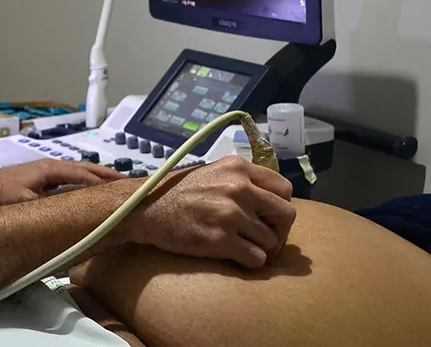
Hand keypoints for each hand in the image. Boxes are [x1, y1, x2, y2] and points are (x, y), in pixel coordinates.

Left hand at [0, 159, 124, 203]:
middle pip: (86, 168)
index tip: (122, 189)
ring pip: (80, 171)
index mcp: (50, 169)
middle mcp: (52, 166)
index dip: (102, 182)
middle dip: (107, 174)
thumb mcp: (25, 202)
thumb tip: (71, 211)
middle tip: (129, 181)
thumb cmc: (1, 192)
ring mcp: (49, 170)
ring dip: (99, 176)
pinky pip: (72, 175)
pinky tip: (93, 186)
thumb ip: (48, 206)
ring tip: (117, 182)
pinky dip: (87, 179)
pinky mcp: (44, 176)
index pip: (83, 175)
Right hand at [132, 155, 295, 268]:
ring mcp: (230, 214)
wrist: (145, 209)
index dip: (279, 206)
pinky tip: (232, 256)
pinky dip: (248, 262)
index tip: (267, 217)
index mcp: (237, 167)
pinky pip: (256, 259)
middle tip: (261, 238)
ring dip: (259, 248)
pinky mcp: (220, 240)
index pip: (284, 189)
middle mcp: (238, 187)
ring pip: (271, 241)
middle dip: (278, 231)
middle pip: (286, 215)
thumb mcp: (212, 173)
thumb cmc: (177, 193)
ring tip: (239, 246)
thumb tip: (271, 200)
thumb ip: (241, 180)